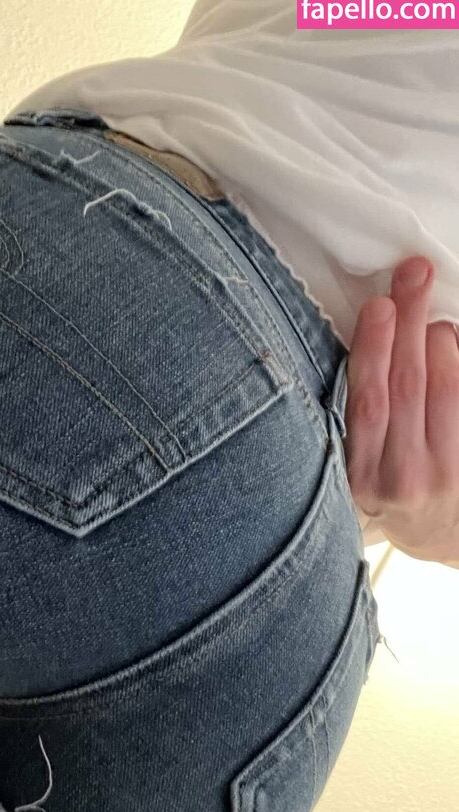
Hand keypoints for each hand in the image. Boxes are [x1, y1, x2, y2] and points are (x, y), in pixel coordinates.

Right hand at [344, 256, 458, 567]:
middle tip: (412, 277)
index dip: (373, 349)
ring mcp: (444, 473)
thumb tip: (376, 340)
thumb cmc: (392, 491)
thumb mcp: (361, 467)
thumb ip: (364, 416)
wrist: (437, 534)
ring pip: (445, 389)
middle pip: (408, 385)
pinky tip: (452, 342)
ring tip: (431, 318)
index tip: (378, 307)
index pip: (368, 402)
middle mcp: (403, 478)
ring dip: (440, 341)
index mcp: (363, 476)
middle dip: (409, 323)